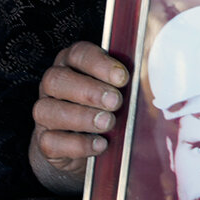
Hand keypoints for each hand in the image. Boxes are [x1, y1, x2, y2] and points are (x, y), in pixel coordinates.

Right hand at [29, 41, 127, 193]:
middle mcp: (54, 85)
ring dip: (81, 117)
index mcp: (72, 64)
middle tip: (115, 102)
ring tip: (108, 123)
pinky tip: (100, 145)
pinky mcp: (45, 141)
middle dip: (88, 91)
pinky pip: (50, 141)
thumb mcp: (120, 90)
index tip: (123, 78)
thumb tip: (155, 69)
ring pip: (47, 109)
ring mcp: (45, 113)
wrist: (91, 146)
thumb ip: (131, 78)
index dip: (99, 64)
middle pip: (57, 79)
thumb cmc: (110, 108)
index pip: (78, 54)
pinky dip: (77, 145)